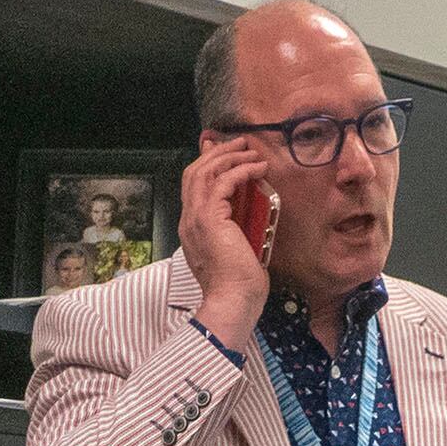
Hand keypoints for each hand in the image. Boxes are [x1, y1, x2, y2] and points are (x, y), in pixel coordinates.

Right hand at [180, 139, 273, 345]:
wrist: (232, 302)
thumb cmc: (238, 286)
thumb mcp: (236, 251)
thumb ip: (236, 232)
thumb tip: (250, 218)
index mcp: (192, 228)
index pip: (193, 186)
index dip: (208, 164)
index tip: (225, 152)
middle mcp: (189, 220)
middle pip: (194, 172)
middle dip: (217, 153)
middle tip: (240, 143)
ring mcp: (196, 218)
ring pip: (205, 171)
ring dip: (229, 156)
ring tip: (251, 151)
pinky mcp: (210, 218)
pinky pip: (223, 181)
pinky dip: (241, 170)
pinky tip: (257, 168)